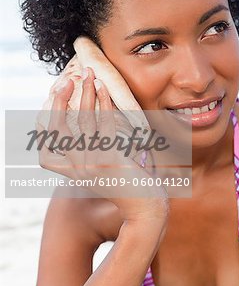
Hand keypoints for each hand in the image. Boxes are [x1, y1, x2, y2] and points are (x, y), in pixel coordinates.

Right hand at [36, 67, 168, 223]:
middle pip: (58, 129)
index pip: (47, 148)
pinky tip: (103, 88)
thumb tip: (92, 127)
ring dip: (85, 94)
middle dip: (60, 100)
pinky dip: (102, 102)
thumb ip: (92, 156)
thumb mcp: (103, 173)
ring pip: (82, 121)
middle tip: (68, 79)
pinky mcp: (109, 159)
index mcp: (72, 174)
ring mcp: (91, 164)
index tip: (55, 100)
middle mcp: (77, 169)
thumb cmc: (127, 189)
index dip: (47, 121)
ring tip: (88, 74)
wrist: (146, 211)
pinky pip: (102, 124)